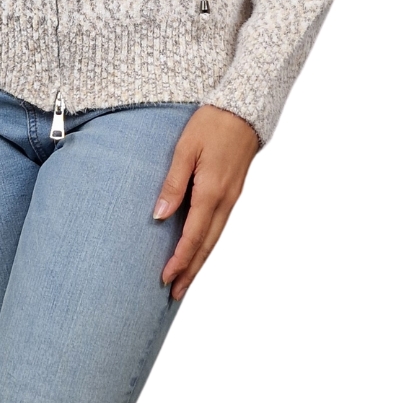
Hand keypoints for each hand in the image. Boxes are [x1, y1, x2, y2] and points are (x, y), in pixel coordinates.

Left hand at [153, 105, 259, 299]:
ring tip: (185, 280)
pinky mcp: (233, 192)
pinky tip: (200, 249)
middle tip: (174, 293)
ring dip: (200, 261)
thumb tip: (159, 217)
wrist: (243, 109)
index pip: (193, 236)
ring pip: (215, 238)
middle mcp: (225, 200)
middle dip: (190, 271)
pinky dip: (208, 244)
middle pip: (207, 245)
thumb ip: (172, 184)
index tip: (164, 278)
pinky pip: (220, 226)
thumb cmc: (211, 124)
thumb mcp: (185, 149)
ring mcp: (232, 197)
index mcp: (211, 191)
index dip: (179, 260)